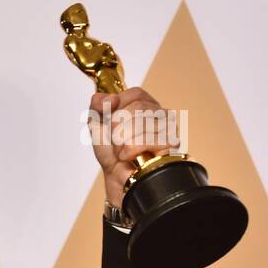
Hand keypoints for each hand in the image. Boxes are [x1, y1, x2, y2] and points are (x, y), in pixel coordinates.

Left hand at [89, 87, 179, 207]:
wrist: (115, 175)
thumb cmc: (110, 149)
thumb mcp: (96, 122)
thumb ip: (97, 103)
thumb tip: (112, 98)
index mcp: (145, 104)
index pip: (136, 93)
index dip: (119, 105)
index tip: (110, 120)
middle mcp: (161, 113)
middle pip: (139, 107)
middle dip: (118, 125)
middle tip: (115, 139)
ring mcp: (169, 128)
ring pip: (142, 123)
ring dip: (123, 140)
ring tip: (122, 149)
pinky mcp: (171, 144)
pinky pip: (148, 139)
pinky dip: (131, 149)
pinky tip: (128, 155)